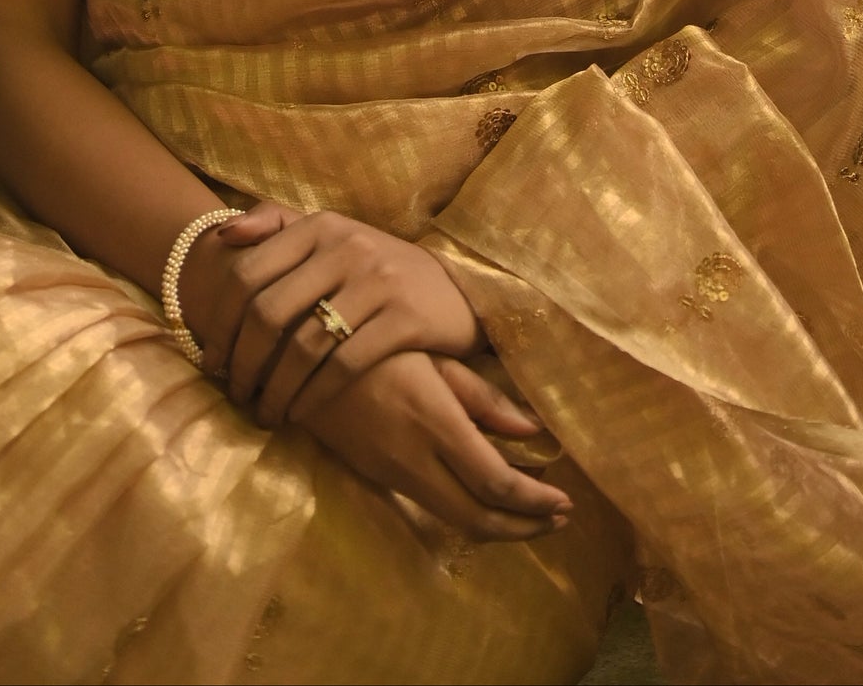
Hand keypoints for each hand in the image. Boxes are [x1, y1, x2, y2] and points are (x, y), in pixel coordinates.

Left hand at [188, 203, 483, 426]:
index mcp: (318, 225)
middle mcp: (345, 247)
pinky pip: (345, 365)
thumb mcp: (332, 235)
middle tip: (234, 394)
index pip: (247, 272)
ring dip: (275, 388)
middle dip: (242, 362)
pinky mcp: (406, 319)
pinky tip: (301, 413)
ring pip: (304, 344)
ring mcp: (378, 282)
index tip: (211, 361)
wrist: (456, 288)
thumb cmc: (378, 268)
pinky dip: (314, 396)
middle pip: (268, 312)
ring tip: (264, 412)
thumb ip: (276, 224)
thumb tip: (222, 236)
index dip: (220, 322)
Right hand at [291, 350, 572, 540]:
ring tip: (533, 517)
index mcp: (432, 421)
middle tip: (559, 520)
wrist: (296, 350)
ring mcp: (390, 472)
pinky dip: (469, 513)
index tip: (566, 501)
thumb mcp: (431, 353)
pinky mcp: (374, 473)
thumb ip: (480, 394)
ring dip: (499, 526)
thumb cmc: (372, 335)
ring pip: (454, 519)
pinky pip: (432, 507)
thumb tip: (532, 430)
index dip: (535, 502)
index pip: (494, 483)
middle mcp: (412, 458)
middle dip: (524, 527)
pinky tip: (487, 498)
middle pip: (477, 519)